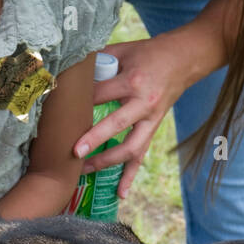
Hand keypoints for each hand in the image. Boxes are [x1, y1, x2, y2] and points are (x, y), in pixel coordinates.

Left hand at [73, 33, 195, 198]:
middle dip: (95, 139)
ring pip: (131, 147)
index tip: (58, 110)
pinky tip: (120, 193)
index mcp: (133, 80)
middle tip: (74, 152)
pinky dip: (130, 176)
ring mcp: (151, 119)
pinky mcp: (154, 129)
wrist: (185, 59)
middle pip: (117, 124)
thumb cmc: (150, 52)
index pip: (100, 94)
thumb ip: (98, 60)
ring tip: (85, 171)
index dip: (79, 102)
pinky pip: (142, 155)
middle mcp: (143, 102)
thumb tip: (70, 69)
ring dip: (108, 161)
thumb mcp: (124, 50)